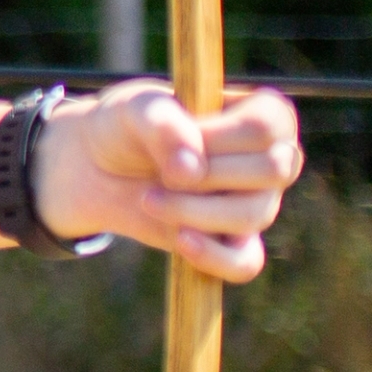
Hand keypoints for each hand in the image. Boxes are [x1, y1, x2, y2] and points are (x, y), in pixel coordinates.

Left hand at [37, 81, 301, 280]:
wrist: (98, 167)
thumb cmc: (128, 126)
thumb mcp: (134, 109)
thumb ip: (163, 124)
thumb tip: (191, 171)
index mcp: (260, 113)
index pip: (267, 125)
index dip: (219, 136)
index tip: (178, 134)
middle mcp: (270, 158)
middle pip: (273, 170)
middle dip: (209, 174)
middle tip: (162, 172)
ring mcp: (257, 203)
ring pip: (253, 215)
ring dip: (192, 210)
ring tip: (147, 199)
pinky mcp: (233, 242)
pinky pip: (245, 263)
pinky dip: (214, 256)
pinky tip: (179, 240)